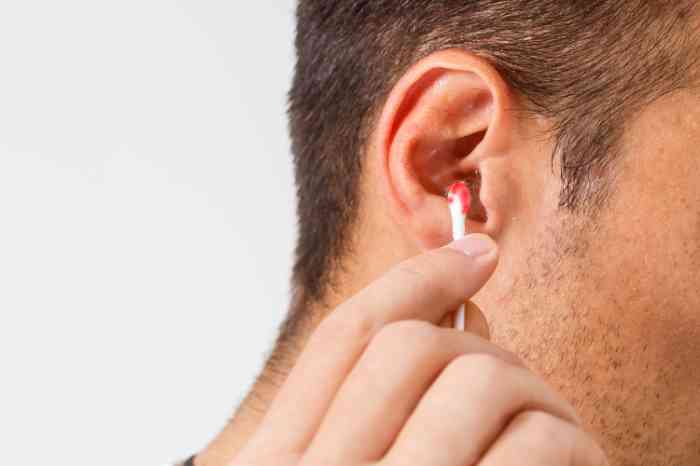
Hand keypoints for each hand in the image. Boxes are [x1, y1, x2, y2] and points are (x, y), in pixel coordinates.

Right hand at [233, 234, 607, 465]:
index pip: (344, 336)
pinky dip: (567, 438)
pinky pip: (535, 444)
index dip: (415, 278)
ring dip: (527, 385)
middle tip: (512, 368)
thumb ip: (360, 417)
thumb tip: (453, 319)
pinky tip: (572, 458)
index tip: (473, 250)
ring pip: (477, 377)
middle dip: (475, 335)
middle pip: (410, 345)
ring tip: (548, 424)